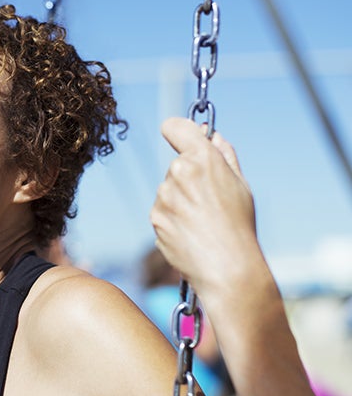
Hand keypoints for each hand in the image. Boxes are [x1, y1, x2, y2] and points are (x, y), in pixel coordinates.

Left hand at [149, 117, 257, 297]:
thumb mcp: (240, 185)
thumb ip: (224, 156)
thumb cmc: (239, 226)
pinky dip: (173, 219)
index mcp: (202, 158)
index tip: (182, 136)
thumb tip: (213, 136)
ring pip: (168, 191)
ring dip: (180, 200)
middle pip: (176, 165)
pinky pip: (163, 212)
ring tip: (202, 222)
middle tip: (210, 201)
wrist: (226, 267)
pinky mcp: (155, 217)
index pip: (175, 127)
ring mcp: (163, 196)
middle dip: (188, 177)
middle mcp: (178, 172)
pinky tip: (191, 233)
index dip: (178, 130)